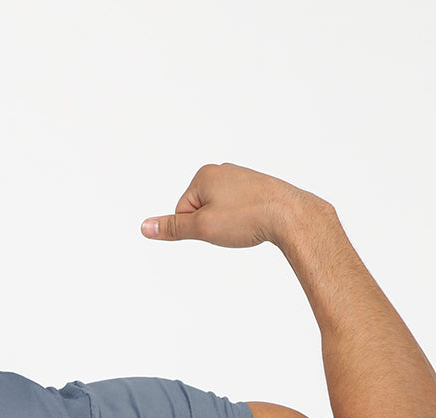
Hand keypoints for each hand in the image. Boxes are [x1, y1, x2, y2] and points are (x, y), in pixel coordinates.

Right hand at [140, 162, 326, 247]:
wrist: (290, 215)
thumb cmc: (247, 217)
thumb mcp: (202, 227)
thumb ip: (172, 228)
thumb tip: (145, 227)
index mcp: (204, 175)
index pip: (182, 211)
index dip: (195, 228)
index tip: (216, 227)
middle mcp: (222, 171)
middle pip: (200, 210)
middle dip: (211, 225)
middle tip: (232, 227)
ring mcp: (240, 178)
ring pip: (220, 212)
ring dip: (228, 224)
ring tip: (245, 224)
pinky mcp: (255, 188)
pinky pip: (238, 210)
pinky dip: (243, 220)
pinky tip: (255, 222)